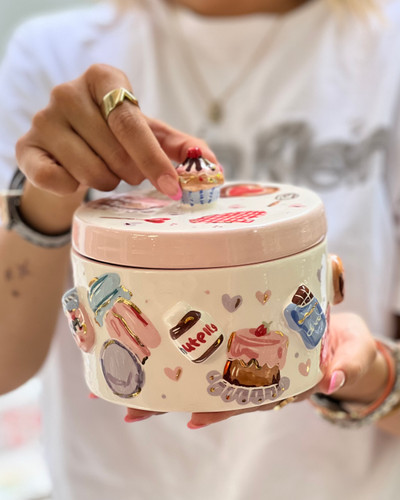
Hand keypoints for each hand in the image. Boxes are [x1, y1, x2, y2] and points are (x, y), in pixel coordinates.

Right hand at [16, 64, 215, 197]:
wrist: (69, 146)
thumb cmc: (115, 137)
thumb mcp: (151, 135)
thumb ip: (182, 147)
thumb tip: (214, 166)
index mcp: (103, 78)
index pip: (131, 123)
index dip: (154, 159)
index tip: (173, 187)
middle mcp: (68, 91)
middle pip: (114, 151)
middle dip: (131, 172)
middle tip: (129, 172)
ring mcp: (43, 118)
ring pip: (90, 170)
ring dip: (107, 180)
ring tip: (105, 170)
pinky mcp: (27, 147)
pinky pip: (56, 180)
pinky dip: (73, 187)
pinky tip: (74, 177)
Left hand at [124, 312, 384, 427]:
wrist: (344, 333)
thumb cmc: (349, 348)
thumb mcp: (353, 356)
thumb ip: (346, 366)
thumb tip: (333, 379)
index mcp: (283, 383)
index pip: (247, 402)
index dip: (220, 411)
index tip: (191, 419)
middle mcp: (258, 376)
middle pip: (212, 393)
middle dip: (172, 400)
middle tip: (132, 408)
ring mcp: (247, 360)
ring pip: (202, 373)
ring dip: (165, 378)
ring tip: (124, 381)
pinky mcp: (241, 339)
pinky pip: (209, 348)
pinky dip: (181, 352)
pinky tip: (150, 351)